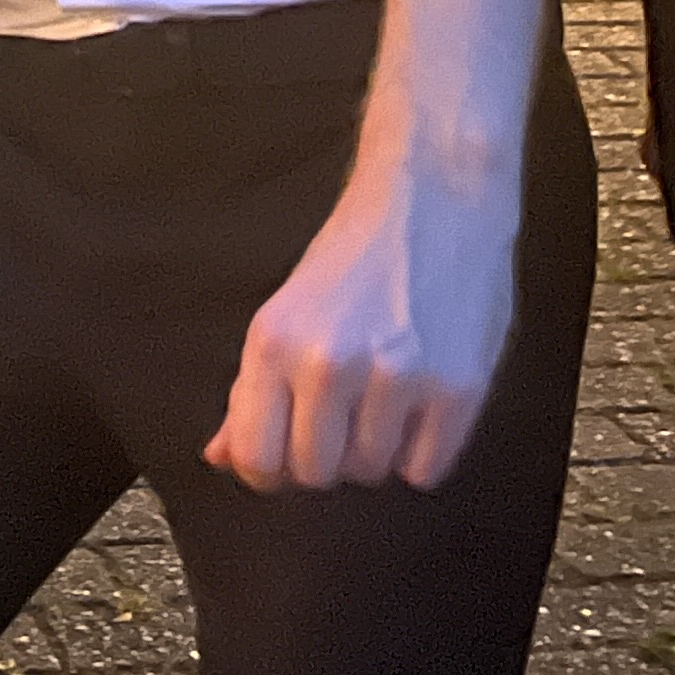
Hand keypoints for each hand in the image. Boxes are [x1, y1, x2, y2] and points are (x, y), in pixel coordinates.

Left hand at [204, 145, 520, 492]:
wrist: (435, 201)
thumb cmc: (357, 256)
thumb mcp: (286, 312)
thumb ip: (251, 389)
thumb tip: (218, 456)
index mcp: (273, 342)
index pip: (255, 458)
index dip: (269, 471)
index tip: (285, 457)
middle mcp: (327, 363)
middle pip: (315, 474)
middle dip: (327, 456)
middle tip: (342, 415)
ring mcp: (395, 378)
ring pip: (371, 473)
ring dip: (376, 450)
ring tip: (384, 395)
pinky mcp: (456, 389)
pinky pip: (424, 470)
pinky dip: (422, 451)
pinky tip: (420, 405)